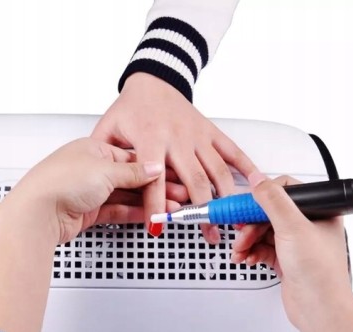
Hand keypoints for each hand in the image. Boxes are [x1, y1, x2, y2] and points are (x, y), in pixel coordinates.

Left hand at [11, 137, 177, 244]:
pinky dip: (134, 213)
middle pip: (130, 178)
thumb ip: (133, 172)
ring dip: (148, 202)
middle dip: (155, 187)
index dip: (154, 168)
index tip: (173, 175)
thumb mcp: (104, 170)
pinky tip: (149, 215)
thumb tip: (153, 168)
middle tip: (178, 194)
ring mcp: (89, 192)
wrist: (37, 213)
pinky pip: (117, 211)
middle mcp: (91, 169)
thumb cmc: (59, 182)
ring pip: (125, 196)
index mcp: (93, 149)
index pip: (131, 157)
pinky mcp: (88, 212)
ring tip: (169, 208)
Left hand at [92, 72, 256, 242]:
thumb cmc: (131, 106)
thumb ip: (105, 155)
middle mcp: (177, 138)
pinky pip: (232, 151)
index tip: (157, 226)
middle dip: (201, 211)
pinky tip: (254, 184)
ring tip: (227, 221)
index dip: (155, 206)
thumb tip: (99, 182)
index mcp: (151, 138)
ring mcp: (197, 136)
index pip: (153, 180)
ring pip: (217, 171)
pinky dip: (246, 168)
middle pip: (194, 181)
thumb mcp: (108, 129)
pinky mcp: (210, 132)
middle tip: (205, 232)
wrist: (154, 78)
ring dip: (224, 199)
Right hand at [231, 173, 352, 331]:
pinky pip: (261, 248)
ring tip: (240, 249)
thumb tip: (258, 180)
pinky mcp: (286, 259)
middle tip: (239, 230)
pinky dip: (250, 252)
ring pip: (262, 232)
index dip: (261, 198)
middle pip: (268, 213)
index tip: (243, 205)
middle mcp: (308, 225)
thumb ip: (273, 200)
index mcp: (318, 211)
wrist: (318, 309)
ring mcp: (296, 243)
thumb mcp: (292, 227)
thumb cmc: (319, 272)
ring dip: (246, 240)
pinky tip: (246, 257)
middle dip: (250, 224)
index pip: (284, 191)